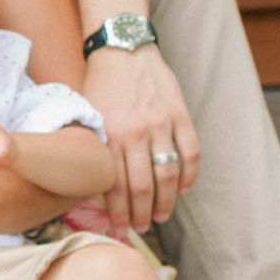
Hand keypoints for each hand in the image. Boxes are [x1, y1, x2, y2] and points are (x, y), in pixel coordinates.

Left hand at [81, 44, 198, 233]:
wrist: (123, 49)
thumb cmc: (101, 86)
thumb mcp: (88, 117)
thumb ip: (94, 149)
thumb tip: (92, 186)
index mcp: (109, 135)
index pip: (116, 187)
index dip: (119, 214)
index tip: (119, 230)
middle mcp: (135, 132)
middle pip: (144, 187)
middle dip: (142, 214)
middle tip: (140, 228)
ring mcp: (161, 123)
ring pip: (169, 174)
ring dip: (166, 201)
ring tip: (161, 216)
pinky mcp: (180, 114)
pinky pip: (191, 152)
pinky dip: (189, 175)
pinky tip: (182, 189)